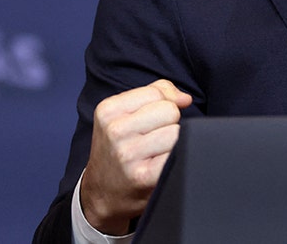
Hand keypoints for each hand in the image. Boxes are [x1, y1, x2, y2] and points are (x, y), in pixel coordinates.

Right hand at [79, 79, 193, 234]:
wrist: (101, 194)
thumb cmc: (119, 149)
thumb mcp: (124, 114)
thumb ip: (157, 93)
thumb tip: (185, 98)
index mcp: (108, 110)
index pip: (157, 92)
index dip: (161, 105)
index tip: (148, 122)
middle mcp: (115, 131)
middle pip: (170, 111)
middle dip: (168, 123)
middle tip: (153, 140)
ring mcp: (128, 154)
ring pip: (176, 132)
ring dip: (173, 143)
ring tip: (156, 153)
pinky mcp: (143, 176)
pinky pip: (177, 153)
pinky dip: (176, 158)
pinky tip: (161, 165)